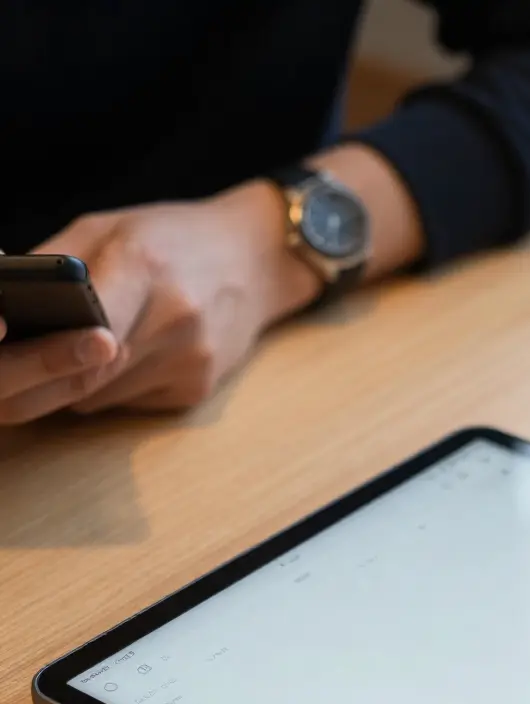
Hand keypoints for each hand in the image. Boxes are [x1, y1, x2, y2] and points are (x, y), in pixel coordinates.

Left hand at [0, 183, 319, 424]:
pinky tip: (123, 355)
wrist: (257, 260)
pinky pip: (127, 402)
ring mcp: (192, 362)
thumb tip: (1, 311)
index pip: (79, 332)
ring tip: (70, 350)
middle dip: (33, 382)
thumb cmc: (173, 238)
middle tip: (2, 377)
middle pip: (82, 378)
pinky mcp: (197, 389)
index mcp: (146, 268)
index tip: (4, 352)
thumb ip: (52, 268)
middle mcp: (176, 321)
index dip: (35, 354)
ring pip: (97, 398)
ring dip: (71, 383)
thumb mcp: (107, 229)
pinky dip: (108, 387)